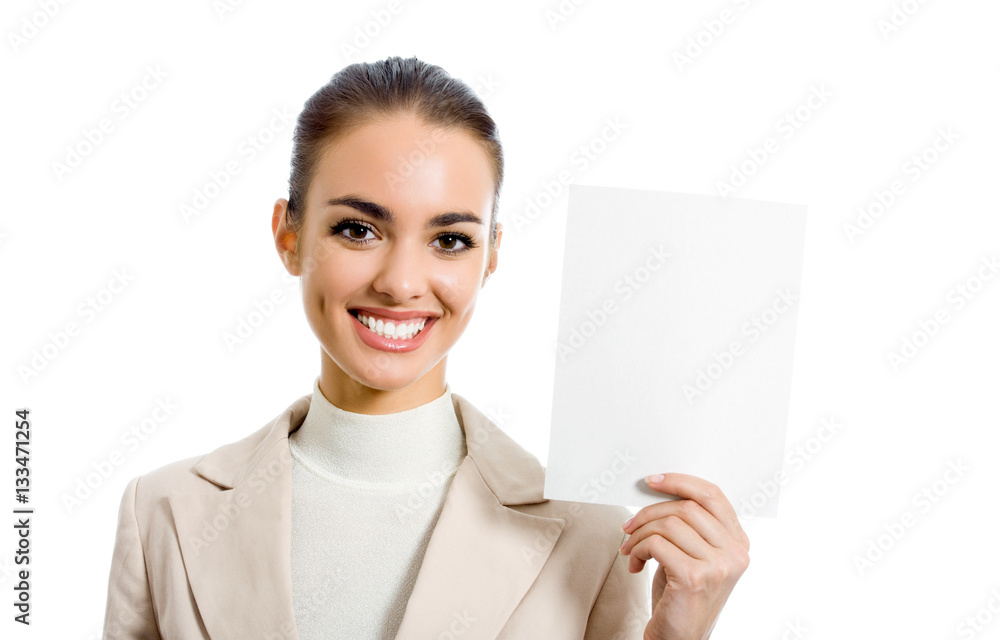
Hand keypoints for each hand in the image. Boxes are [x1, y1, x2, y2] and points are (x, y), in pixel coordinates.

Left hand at [619, 473, 749, 639]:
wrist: (678, 638)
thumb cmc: (681, 596)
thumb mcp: (693, 555)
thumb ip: (689, 526)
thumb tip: (659, 490)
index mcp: (738, 543)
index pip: (713, 495)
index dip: (680, 482)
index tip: (652, 481)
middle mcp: (735, 554)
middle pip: (686, 507)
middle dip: (649, 513)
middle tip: (629, 527)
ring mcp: (718, 566)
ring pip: (668, 524)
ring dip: (639, 534)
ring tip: (631, 550)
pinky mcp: (694, 577)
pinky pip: (656, 544)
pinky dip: (637, 550)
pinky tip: (634, 564)